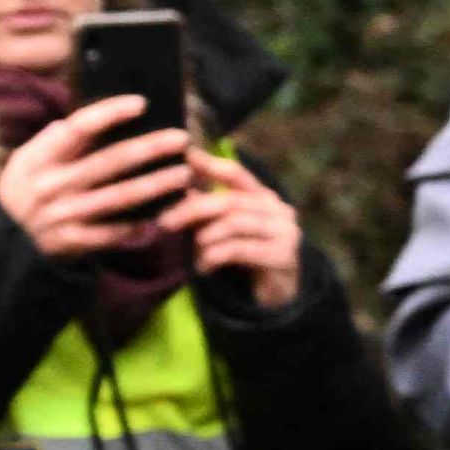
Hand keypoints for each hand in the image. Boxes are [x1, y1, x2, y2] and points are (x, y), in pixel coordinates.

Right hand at [0, 96, 199, 263]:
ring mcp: (62, 215)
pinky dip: (137, 226)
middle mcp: (52, 185)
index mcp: (40, 158)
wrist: (1, 242)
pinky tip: (163, 216)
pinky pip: (111, 233)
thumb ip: (50, 141)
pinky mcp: (71, 241)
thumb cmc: (23, 190)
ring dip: (155, 185)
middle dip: (149, 149)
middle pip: (109, 162)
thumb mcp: (24, 161)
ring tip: (184, 174)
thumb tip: (72, 121)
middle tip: (181, 139)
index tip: (142, 103)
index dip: (110, 113)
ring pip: (118, 198)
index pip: (78, 128)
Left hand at [174, 152, 303, 310]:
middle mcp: (277, 209)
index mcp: (263, 197)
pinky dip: (214, 257)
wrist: (280, 293)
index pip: (236, 173)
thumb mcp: (225, 230)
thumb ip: (209, 210)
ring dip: (205, 237)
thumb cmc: (249, 258)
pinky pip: (240, 249)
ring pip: (234, 223)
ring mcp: (284, 231)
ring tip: (191, 250)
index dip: (211, 165)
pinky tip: (203, 267)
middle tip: (165, 222)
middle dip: (193, 209)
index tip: (185, 156)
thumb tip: (181, 187)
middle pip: (229, 200)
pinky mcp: (283, 255)